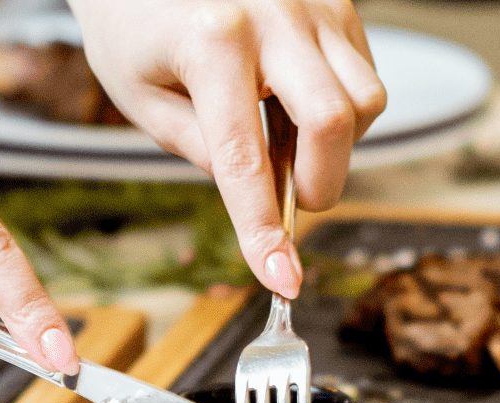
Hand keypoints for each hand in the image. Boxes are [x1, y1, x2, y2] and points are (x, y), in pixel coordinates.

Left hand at [69, 0, 386, 298]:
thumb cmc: (134, 26)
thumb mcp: (140, 98)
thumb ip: (203, 151)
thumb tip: (261, 194)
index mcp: (212, 41)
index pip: (247, 157)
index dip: (265, 227)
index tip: (282, 278)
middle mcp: (273, 13)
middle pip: (333, 122)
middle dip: (319, 184)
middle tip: (291, 200)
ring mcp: (313, 3)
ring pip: (365, 101)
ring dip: (335, 145)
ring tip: (285, 140)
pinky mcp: (337, 2)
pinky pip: (364, 76)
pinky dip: (340, 110)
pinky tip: (294, 104)